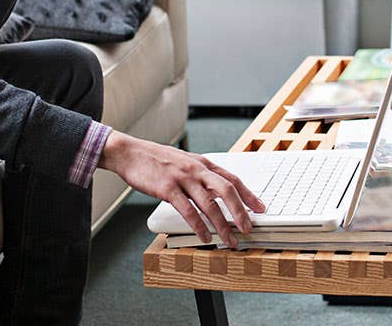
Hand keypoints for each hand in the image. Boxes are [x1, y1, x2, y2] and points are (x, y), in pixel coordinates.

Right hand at [99, 131, 264, 247]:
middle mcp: (197, 169)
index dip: (249, 195)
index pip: (232, 179)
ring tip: (229, 240)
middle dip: (241, 212)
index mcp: (203, 163)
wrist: (131, 153)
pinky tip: (205, 237)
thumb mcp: (185, 162)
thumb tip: (217, 192)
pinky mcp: (168, 189)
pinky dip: (199, 226)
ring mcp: (183, 178)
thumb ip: (201, 175)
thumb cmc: (157, 160)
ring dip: (222, 225)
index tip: (260, 208)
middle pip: (227, 190)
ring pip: (210, 204)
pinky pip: (188, 211)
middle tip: (248, 228)